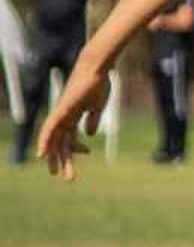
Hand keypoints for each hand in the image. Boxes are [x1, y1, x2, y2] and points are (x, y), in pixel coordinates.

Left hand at [37, 64, 110, 181]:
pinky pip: (49, 129)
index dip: (77, 148)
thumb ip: (93, 119)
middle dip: (64, 160)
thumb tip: (89, 134)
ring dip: (55, 158)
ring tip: (56, 174)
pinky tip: (42, 155)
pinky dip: (45, 142)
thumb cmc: (98, 84)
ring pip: (55, 140)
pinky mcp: (61, 110)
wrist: (96, 69)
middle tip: (66, 177)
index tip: (88, 152)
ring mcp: (61, 114)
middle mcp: (64, 117)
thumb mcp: (98, 107)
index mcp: (73, 117)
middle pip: (61, 143)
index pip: (71, 138)